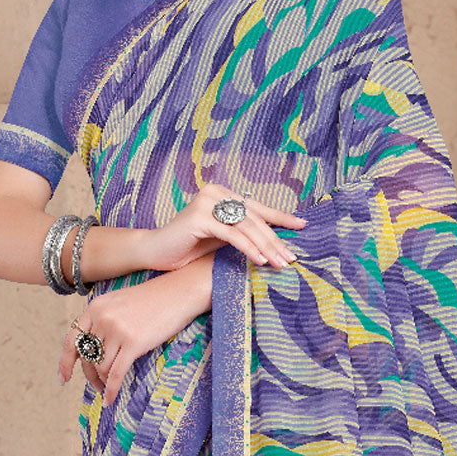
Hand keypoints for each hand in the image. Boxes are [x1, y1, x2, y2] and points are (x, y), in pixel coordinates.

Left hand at [59, 252, 214, 403]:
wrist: (179, 291)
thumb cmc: (154, 298)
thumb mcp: (120, 301)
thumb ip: (103, 319)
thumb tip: (93, 348)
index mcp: (96, 307)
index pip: (72, 339)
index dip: (65, 362)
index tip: (64, 377)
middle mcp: (102, 318)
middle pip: (86, 356)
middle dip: (89, 375)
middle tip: (95, 385)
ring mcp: (117, 330)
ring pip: (101, 367)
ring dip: (103, 382)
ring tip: (108, 388)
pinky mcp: (134, 342)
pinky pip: (116, 373)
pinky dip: (112, 389)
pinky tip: (111, 399)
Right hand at [140, 183, 305, 271]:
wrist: (155, 251)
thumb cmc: (188, 247)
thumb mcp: (221, 237)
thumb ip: (242, 232)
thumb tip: (276, 241)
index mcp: (222, 193)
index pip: (257, 207)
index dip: (280, 217)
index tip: (302, 226)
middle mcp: (215, 192)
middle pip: (254, 218)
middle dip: (275, 239)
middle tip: (291, 257)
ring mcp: (206, 202)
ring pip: (246, 226)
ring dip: (266, 246)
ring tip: (280, 263)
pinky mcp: (199, 217)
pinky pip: (231, 235)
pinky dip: (248, 248)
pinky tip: (260, 260)